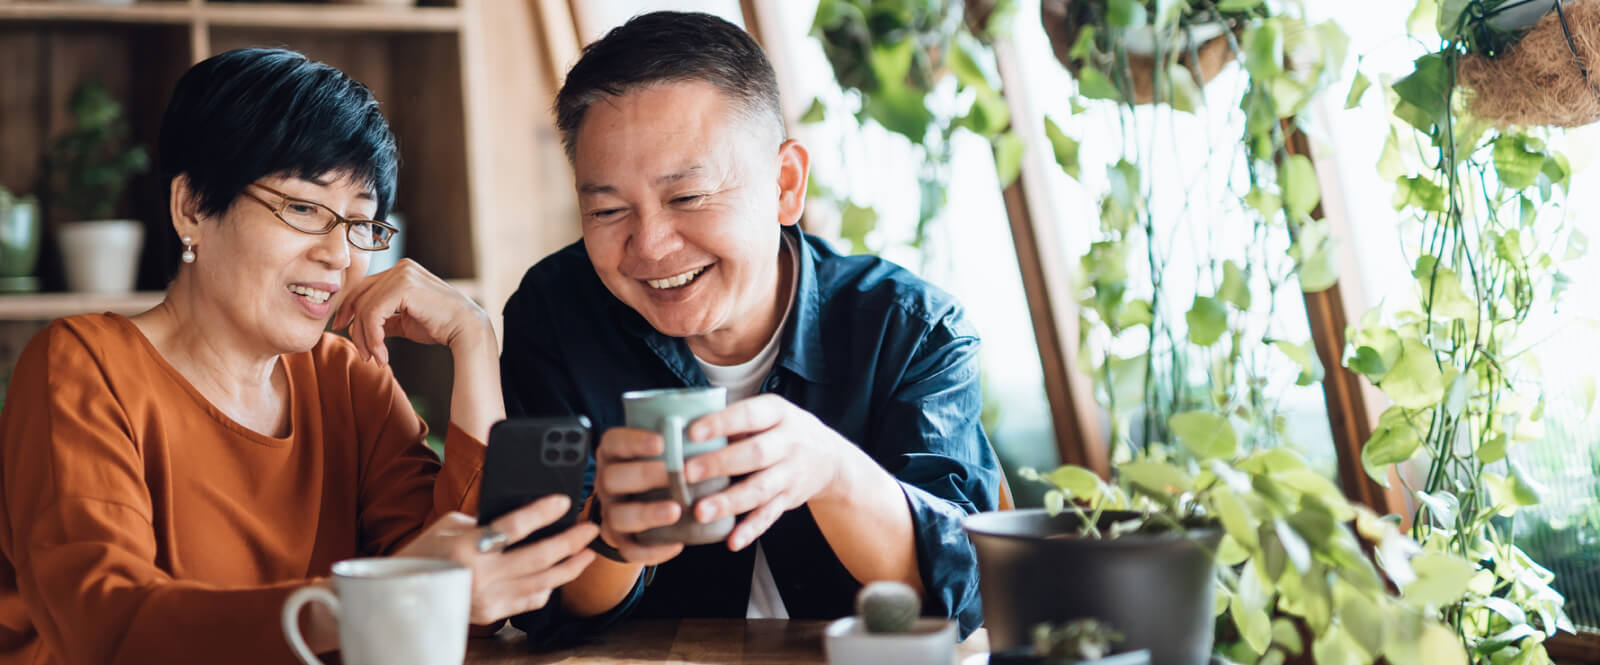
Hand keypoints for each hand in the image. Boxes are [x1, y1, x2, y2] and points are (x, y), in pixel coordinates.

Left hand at [331, 258, 491, 364]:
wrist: (466, 329)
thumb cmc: (441, 326)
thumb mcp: (406, 321)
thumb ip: (385, 320)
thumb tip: (357, 327)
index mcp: (401, 271)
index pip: (364, 289)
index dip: (349, 309)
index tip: (345, 330)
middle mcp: (400, 268)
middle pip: (361, 297)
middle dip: (356, 328)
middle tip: (364, 354)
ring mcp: (402, 274)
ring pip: (365, 307)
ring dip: (366, 338)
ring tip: (376, 358)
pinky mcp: (403, 286)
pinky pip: (374, 313)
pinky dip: (373, 337)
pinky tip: (382, 354)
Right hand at [397, 496, 598, 623]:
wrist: (402, 593)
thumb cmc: (426, 551)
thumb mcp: (449, 526)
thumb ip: (485, 520)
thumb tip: (524, 517)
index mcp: (466, 546)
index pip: (513, 526)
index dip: (542, 512)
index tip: (564, 501)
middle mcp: (479, 575)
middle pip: (538, 557)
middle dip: (570, 542)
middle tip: (591, 528)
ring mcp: (487, 598)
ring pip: (542, 582)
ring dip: (570, 567)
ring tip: (587, 553)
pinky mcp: (491, 614)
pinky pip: (530, 601)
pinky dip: (549, 587)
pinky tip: (561, 575)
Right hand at [591, 427, 688, 564]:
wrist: (642, 504)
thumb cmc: (659, 468)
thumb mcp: (662, 449)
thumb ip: (677, 438)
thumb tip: (713, 423)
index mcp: (615, 454)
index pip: (614, 442)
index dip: (634, 441)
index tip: (662, 442)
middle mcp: (607, 482)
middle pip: (612, 478)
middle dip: (644, 475)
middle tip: (675, 475)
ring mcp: (611, 511)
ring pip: (618, 516)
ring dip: (647, 513)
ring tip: (676, 511)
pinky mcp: (621, 539)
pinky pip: (629, 550)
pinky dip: (652, 551)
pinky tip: (676, 544)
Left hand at [681, 394, 847, 550]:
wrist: (830, 458)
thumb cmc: (782, 431)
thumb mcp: (768, 413)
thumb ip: (734, 420)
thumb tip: (683, 428)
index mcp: (778, 413)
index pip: (749, 415)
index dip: (721, 423)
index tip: (692, 433)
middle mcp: (789, 442)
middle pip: (755, 454)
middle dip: (720, 464)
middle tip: (687, 473)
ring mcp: (791, 473)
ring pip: (760, 489)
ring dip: (729, 502)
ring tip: (700, 512)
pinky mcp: (789, 500)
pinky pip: (769, 516)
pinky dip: (751, 530)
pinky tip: (732, 541)